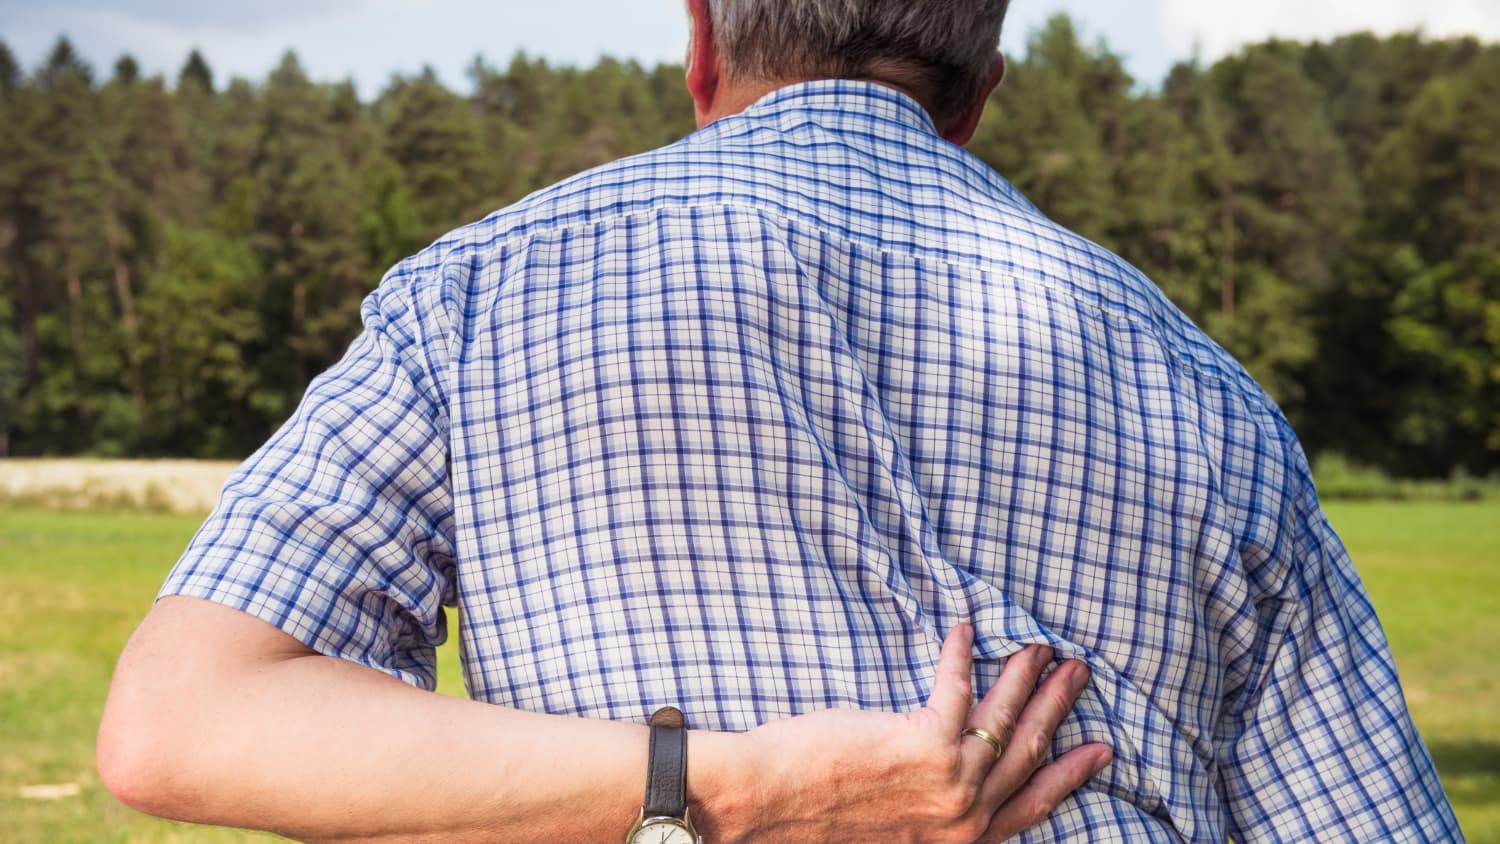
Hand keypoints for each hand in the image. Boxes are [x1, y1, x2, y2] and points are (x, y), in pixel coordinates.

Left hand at [728, 624, 1110, 842]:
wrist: (762, 807)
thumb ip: (925, 810)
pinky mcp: (922, 743)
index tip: (1099, 751)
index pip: (1031, 807)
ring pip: (1004, 720)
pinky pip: (956, 687)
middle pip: (1029, 754)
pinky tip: (963, 629)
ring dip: (1026, 677)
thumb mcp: (889, 827)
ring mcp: (948, 783)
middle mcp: (963, 819)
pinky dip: (961, 654)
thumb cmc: (811, 816)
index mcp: (957, 840)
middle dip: (1058, 709)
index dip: (1068, 775)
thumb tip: (944, 771)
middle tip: (1079, 672)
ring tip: (1042, 646)